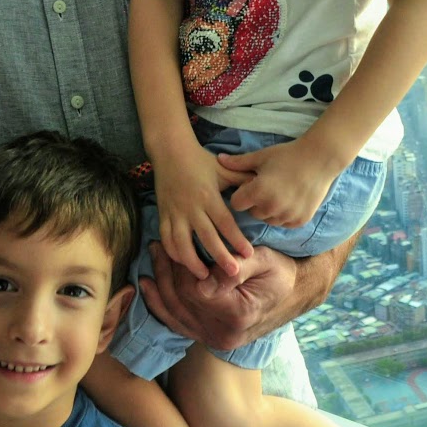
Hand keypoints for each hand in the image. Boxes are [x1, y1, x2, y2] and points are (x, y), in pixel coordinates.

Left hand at [139, 239, 300, 351]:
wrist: (295, 294)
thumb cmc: (281, 271)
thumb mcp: (265, 260)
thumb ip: (235, 267)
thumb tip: (205, 280)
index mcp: (238, 315)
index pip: (194, 291)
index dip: (179, 267)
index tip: (172, 243)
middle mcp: (223, 335)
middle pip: (181, 302)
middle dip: (165, 272)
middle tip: (157, 245)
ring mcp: (215, 340)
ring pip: (174, 314)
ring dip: (158, 287)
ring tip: (153, 260)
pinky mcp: (209, 338)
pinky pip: (177, 324)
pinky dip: (160, 306)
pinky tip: (149, 287)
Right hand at [150, 139, 254, 278]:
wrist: (170, 150)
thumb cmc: (201, 161)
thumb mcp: (224, 169)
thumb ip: (243, 180)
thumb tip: (264, 186)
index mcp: (208, 196)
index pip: (224, 223)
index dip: (236, 239)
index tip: (248, 253)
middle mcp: (191, 207)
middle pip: (206, 237)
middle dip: (220, 257)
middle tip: (233, 273)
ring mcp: (174, 213)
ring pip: (181, 243)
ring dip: (192, 262)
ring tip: (204, 276)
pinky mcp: (162, 214)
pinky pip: (166, 238)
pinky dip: (172, 253)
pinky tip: (182, 262)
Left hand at [220, 137, 341, 227]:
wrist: (321, 158)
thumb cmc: (289, 154)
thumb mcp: (262, 156)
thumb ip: (238, 163)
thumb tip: (218, 159)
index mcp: (258, 191)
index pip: (236, 204)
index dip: (242, 193)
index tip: (251, 184)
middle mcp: (271, 207)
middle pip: (252, 213)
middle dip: (255, 202)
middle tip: (268, 186)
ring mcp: (287, 216)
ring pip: (268, 219)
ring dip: (269, 210)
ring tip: (280, 191)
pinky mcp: (299, 221)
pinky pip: (284, 223)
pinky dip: (284, 214)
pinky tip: (291, 198)